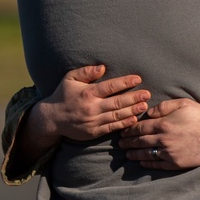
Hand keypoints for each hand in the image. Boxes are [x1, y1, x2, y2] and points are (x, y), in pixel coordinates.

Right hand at [29, 65, 149, 142]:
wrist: (52, 118)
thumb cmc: (63, 95)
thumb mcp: (70, 78)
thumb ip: (86, 71)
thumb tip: (102, 67)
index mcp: (87, 93)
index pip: (110, 87)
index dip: (125, 82)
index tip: (138, 79)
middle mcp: (92, 107)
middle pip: (117, 102)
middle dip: (134, 98)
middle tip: (147, 94)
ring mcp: (93, 121)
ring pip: (117, 116)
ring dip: (132, 111)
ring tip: (144, 106)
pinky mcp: (94, 132)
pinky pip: (112, 128)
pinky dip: (123, 124)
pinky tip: (133, 119)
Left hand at [118, 98, 199, 169]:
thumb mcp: (183, 104)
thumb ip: (163, 106)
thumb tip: (148, 112)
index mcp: (163, 124)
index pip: (139, 128)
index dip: (129, 130)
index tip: (122, 131)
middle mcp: (163, 140)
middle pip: (139, 142)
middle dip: (127, 142)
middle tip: (120, 143)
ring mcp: (169, 153)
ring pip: (145, 154)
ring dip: (133, 154)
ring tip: (127, 154)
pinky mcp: (175, 164)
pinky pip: (156, 164)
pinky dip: (146, 163)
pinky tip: (141, 161)